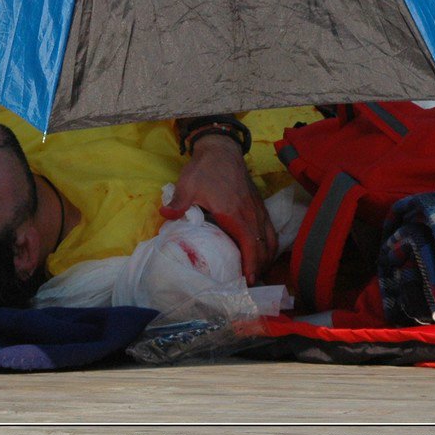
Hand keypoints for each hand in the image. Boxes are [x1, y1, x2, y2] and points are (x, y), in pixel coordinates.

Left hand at [161, 134, 275, 283]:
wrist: (222, 149)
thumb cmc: (205, 169)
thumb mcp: (188, 185)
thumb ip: (178, 203)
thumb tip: (164, 215)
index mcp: (236, 214)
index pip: (251, 245)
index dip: (252, 265)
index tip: (248, 282)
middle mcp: (252, 214)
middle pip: (264, 248)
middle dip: (259, 268)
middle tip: (248, 285)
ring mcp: (258, 209)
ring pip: (270, 240)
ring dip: (266, 258)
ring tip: (256, 273)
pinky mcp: (259, 205)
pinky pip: (270, 230)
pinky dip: (268, 245)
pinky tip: (260, 253)